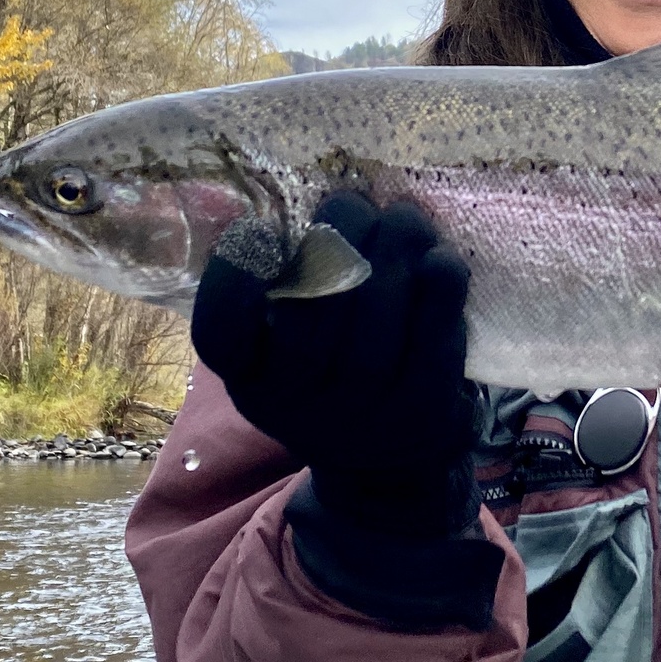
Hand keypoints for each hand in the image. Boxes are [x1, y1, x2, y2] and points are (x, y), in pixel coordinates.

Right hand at [191, 193, 477, 540]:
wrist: (386, 461)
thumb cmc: (330, 374)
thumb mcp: (285, 349)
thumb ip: (285, 288)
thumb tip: (306, 200)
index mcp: (251, 379)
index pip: (220, 334)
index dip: (234, 276)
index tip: (260, 227)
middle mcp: (295, 404)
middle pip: (312, 311)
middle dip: (337, 237)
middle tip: (353, 201)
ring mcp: (360, 413)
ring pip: (376, 321)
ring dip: (394, 251)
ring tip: (404, 217)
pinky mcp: (420, 410)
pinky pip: (433, 341)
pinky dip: (440, 291)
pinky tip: (440, 259)